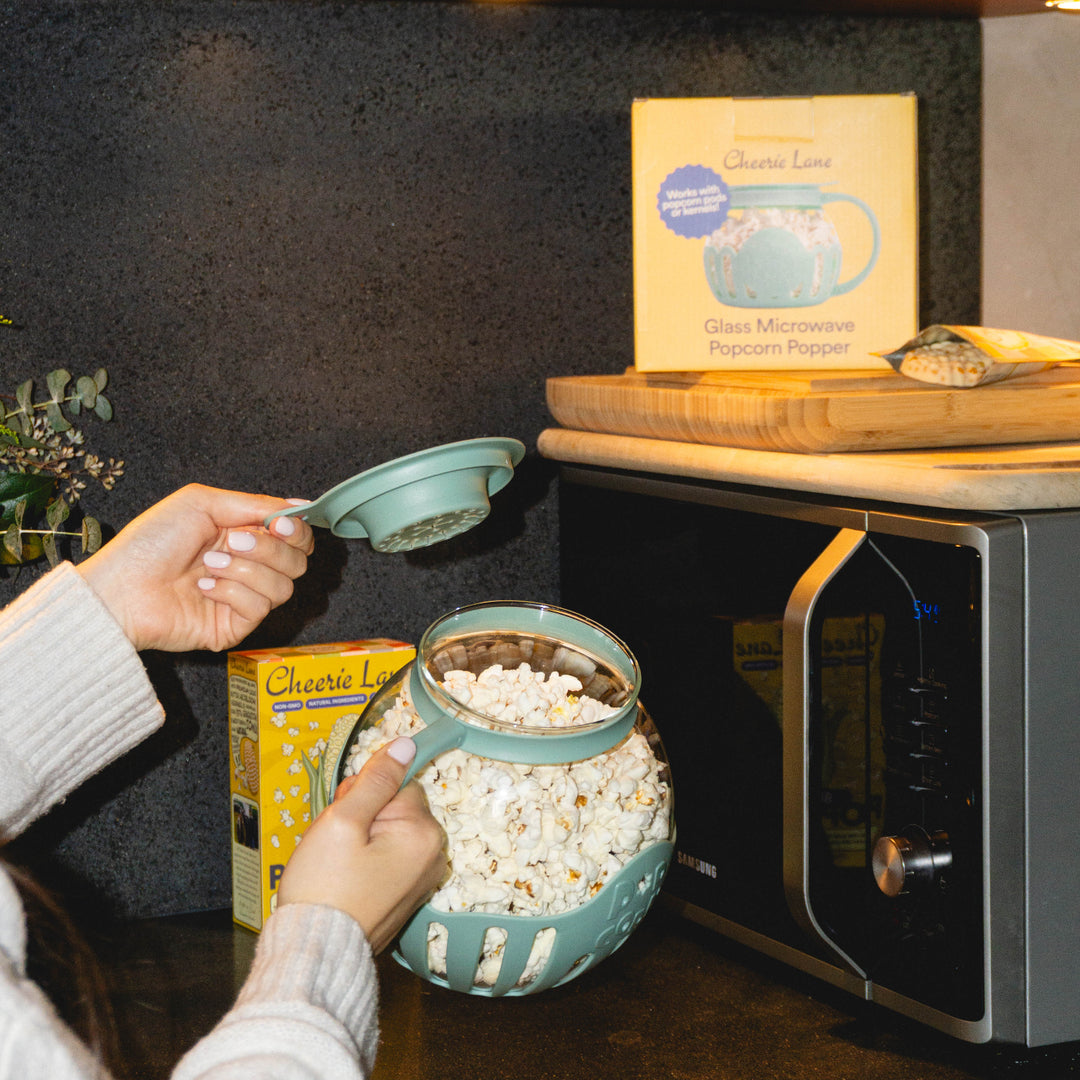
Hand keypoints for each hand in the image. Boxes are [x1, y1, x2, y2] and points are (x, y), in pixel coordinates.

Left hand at [75, 483, 314, 652]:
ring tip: (208, 565)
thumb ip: (254, 504)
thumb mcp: (202, 503)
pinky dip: (230, 592)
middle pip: (298, 562)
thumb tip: (299, 506)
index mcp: (246, 536)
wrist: (121, 586)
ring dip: (244, 570)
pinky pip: (258, 608)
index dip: (296, 530)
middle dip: (269, 549)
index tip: (279, 525)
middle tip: (233, 541)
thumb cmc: (151, 543)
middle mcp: (250, 568)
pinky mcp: (235, 627)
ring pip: (283, 586)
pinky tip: (202, 588)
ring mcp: (244, 600)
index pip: (297, 537)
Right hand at [276, 738, 446, 952]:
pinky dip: (366, 860)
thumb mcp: (342, 821)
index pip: (397, 783)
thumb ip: (376, 779)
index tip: (344, 815)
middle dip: (362, 815)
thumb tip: (405, 745)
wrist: (314, 952)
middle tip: (335, 844)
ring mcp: (422, 877)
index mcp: (423, 833)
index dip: (363, 792)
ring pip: (388, 831)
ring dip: (361, 837)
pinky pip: (387, 856)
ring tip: (336, 863)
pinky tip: (345, 877)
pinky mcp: (407, 894)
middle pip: (395, 806)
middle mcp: (433, 854)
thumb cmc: (323, 889)